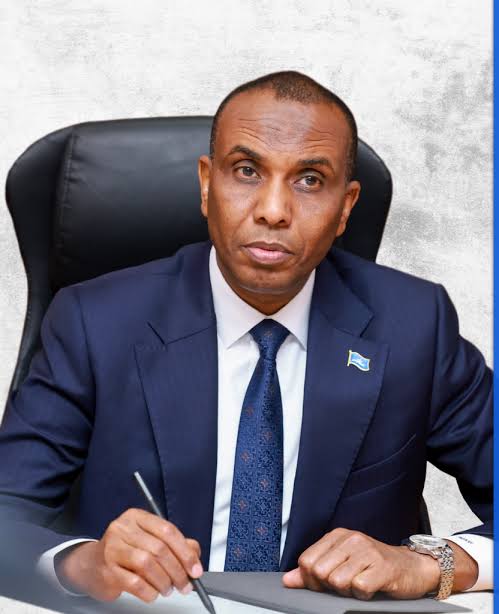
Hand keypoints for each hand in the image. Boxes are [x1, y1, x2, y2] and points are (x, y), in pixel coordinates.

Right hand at [55, 508, 202, 601]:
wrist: (90, 565)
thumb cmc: (124, 551)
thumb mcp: (148, 540)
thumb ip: (173, 543)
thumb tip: (194, 553)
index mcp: (137, 517)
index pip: (167, 530)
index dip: (185, 551)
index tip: (195, 568)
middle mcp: (123, 529)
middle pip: (159, 549)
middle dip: (177, 570)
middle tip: (185, 584)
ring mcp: (113, 548)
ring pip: (148, 565)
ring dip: (164, 581)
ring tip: (168, 589)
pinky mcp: (107, 570)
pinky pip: (135, 583)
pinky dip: (149, 591)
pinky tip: (153, 593)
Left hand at [282, 528, 477, 599]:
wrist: (412, 567)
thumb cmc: (373, 565)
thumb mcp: (341, 562)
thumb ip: (313, 570)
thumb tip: (287, 580)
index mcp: (337, 536)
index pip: (306, 561)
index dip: (310, 580)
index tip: (323, 585)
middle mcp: (351, 539)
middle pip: (319, 573)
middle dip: (328, 587)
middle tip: (345, 586)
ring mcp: (367, 552)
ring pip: (337, 582)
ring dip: (347, 592)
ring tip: (359, 585)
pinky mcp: (382, 568)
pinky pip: (359, 589)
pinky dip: (363, 596)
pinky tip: (371, 588)